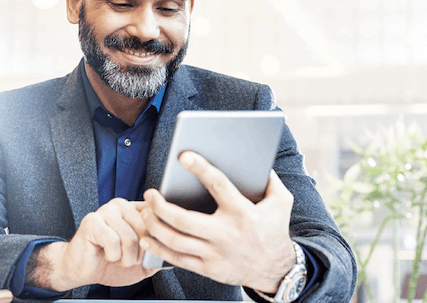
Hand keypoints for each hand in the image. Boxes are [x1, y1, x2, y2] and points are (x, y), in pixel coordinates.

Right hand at [40, 198, 159, 290]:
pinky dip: (113, 256)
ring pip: (131, 237)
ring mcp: (105, 211)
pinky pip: (113, 241)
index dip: (157, 236)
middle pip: (146, 228)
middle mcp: (121, 206)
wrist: (82, 270)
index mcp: (134, 210)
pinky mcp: (92, 222)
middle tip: (128, 258)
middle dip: (140, 252)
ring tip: (117, 258)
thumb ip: (158, 254)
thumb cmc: (110, 263)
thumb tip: (174, 253)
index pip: (156, 214)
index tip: (150, 248)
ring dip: (126, 257)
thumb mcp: (141, 261)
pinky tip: (105, 254)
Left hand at [140, 151, 295, 292]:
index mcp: (243, 212)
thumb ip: (270, 180)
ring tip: (145, 212)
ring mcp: (215, 254)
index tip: (183, 156)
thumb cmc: (275, 230)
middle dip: (161, 206)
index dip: (200, 168)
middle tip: (150, 193)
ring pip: (176, 241)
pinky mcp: (209, 269)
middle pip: (184, 220)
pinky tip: (147, 237)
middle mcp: (226, 234)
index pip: (218, 185)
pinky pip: (178, 259)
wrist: (276, 270)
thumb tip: (258, 159)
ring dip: (155, 225)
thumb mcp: (281, 202)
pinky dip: (158, 249)